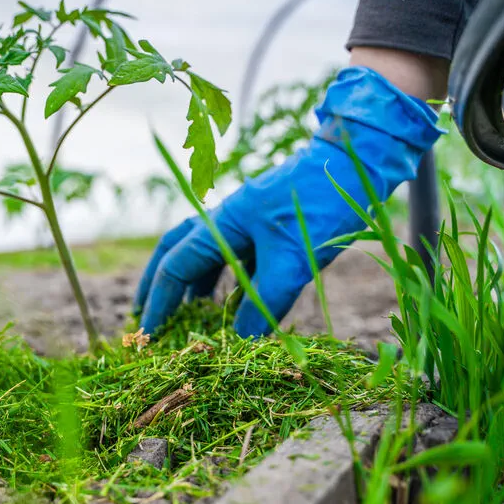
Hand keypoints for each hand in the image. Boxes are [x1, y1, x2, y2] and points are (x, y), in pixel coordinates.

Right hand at [135, 66, 443, 336]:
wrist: (357, 163)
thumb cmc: (321, 208)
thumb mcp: (292, 262)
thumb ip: (263, 303)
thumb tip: (238, 340)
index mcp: (222, 223)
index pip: (177, 266)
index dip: (160, 301)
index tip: (149, 331)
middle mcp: (227, 218)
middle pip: (177, 250)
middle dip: (159, 284)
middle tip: (146, 314)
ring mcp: (247, 218)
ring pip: (205, 252)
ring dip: (192, 281)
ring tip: (187, 312)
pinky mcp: (269, 223)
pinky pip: (234, 254)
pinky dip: (225, 277)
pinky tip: (234, 297)